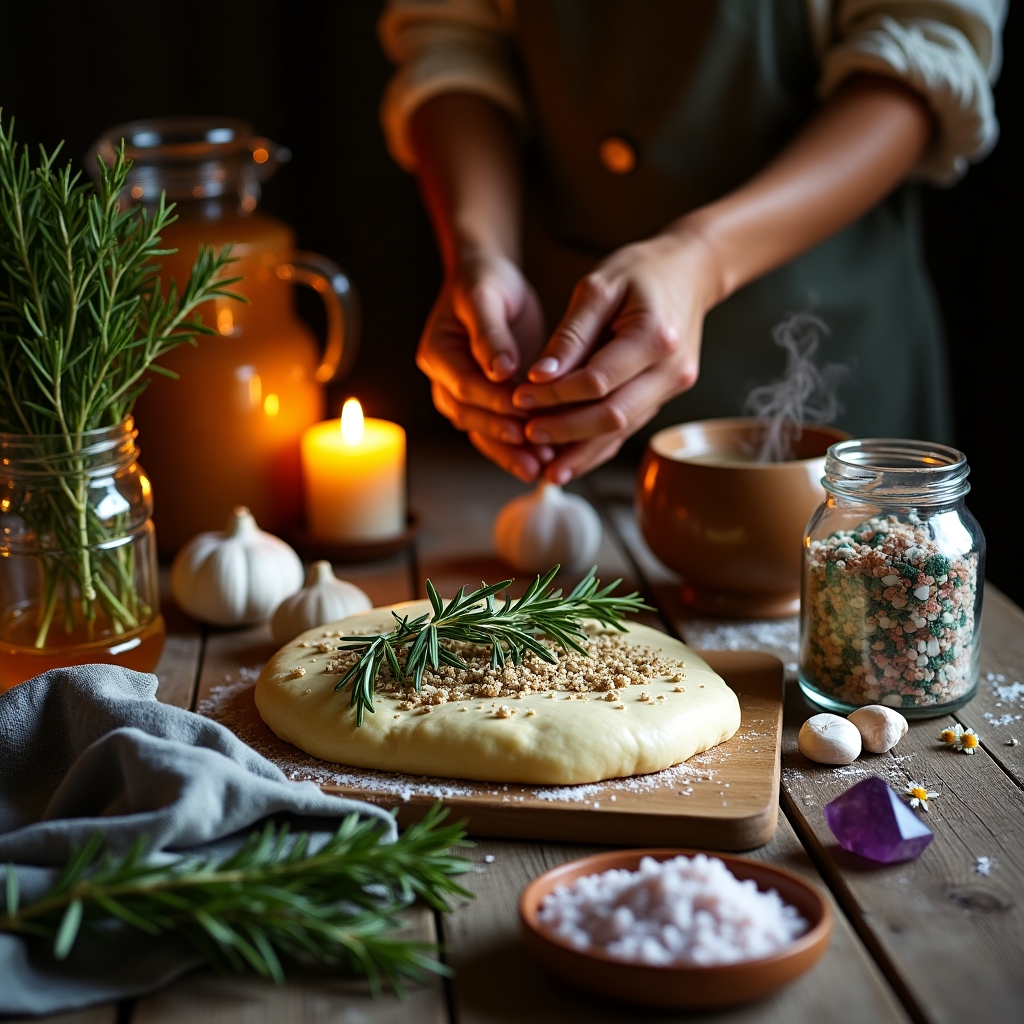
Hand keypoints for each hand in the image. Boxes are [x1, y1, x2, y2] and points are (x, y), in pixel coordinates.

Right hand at [417, 252, 552, 480]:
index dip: (495, 404)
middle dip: (504, 438)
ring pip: (482, 431)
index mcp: (438, 354)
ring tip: (541, 467)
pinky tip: (543, 461)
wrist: (487, 282)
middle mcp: (445, 380)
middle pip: (471, 417)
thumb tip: (500, 371)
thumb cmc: (485, 283)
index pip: (466, 387)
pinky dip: (517, 448)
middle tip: (537, 453)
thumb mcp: (485, 298)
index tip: (524, 419)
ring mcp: (462, 395)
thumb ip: (490, 334)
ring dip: (510, 452)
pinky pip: (495, 431)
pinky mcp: (484, 402)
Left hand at [512, 226, 721, 482]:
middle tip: (527, 435)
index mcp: (655, 337)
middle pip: (613, 416)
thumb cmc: (641, 273)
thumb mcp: (598, 287)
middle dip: (566, 431)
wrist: (690, 273)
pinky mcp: (664, 397)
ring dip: (581, 451)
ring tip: (544, 468)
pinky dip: (597, 446)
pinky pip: (627, 428)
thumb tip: (541, 377)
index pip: (598, 381)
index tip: (520, 396)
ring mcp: (672, 388)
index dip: (556, 395)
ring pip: (621, 431)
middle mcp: (671, 370)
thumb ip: (570, 334)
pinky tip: (570, 461)